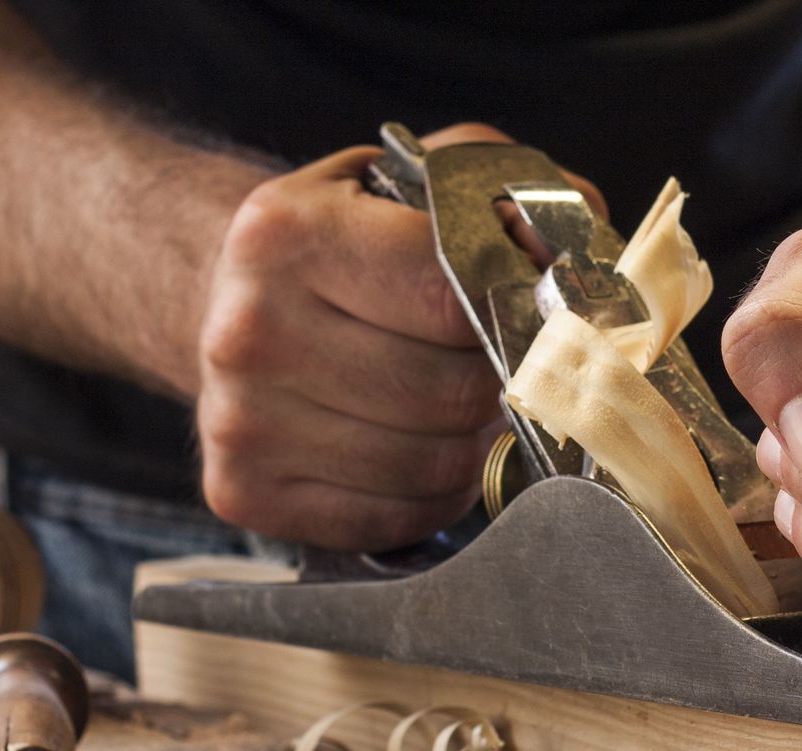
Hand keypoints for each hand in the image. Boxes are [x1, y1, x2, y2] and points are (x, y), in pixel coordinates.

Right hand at [196, 124, 587, 550]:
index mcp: (284, 233)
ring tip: (463, 408)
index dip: (517, 314)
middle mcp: (247, 330)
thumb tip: (580, 267)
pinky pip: (397, 517)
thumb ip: (508, 199)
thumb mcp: (412, 181)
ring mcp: (240, 422)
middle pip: (450, 393)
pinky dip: (433, 494)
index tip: (539, 315)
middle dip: (499, 386)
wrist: (222, 297)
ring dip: (474, 445)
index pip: (454, 297)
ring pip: (433, 466)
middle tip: (502, 367)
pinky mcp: (247, 493)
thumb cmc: (345, 241)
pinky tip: (419, 449)